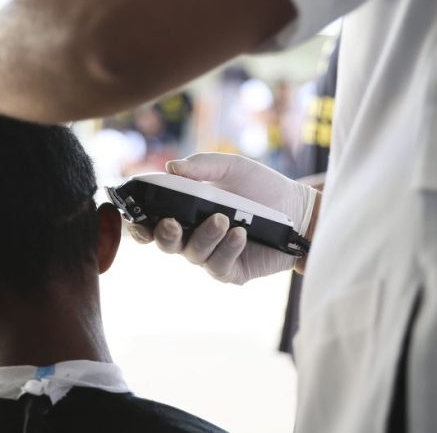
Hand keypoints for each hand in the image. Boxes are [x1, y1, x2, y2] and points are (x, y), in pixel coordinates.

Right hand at [127, 153, 317, 284]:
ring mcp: (212, 256)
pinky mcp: (232, 272)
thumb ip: (202, 166)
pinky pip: (219, 266)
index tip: (137, 217)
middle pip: (165, 243)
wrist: (299, 209)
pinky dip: (227, 249)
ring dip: (205, 236)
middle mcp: (193, 236)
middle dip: (163, 235)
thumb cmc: (263, 187)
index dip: (140, 224)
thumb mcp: (232, 168)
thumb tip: (171, 165)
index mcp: (185, 212)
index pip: (153, 222)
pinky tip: (239, 234)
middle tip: (171, 222)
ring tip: (223, 219)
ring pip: (193, 254)